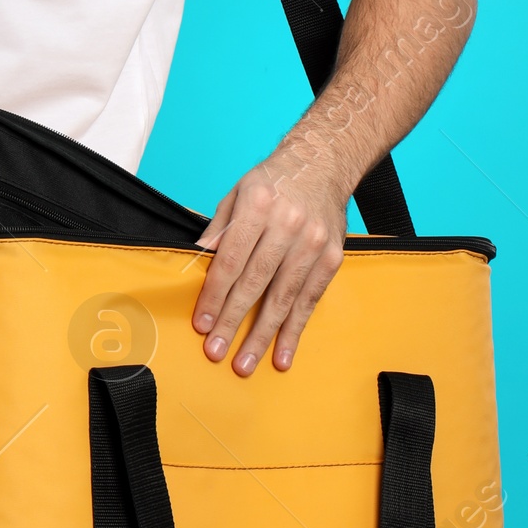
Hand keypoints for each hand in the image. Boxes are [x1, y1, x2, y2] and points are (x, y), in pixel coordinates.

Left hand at [191, 156, 348, 375]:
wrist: (324, 163)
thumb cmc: (274, 182)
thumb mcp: (237, 193)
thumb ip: (218, 229)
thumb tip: (195, 261)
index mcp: (258, 206)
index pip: (231, 259)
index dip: (214, 295)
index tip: (202, 323)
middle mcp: (287, 225)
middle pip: (255, 282)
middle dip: (234, 321)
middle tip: (217, 352)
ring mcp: (313, 243)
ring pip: (283, 298)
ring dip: (263, 335)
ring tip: (245, 363)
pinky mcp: (331, 258)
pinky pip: (309, 300)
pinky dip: (295, 330)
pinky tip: (282, 354)